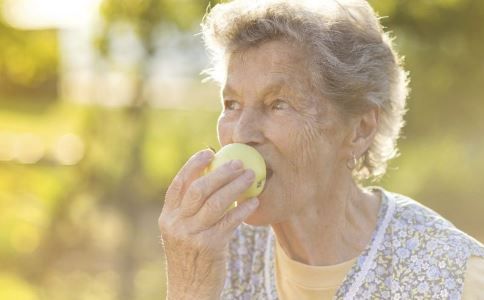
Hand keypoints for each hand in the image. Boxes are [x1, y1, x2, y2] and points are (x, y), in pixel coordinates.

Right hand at [158, 149, 259, 299]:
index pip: (179, 184)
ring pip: (216, 202)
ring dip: (235, 185)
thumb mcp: (179, 234)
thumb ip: (188, 211)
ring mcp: (192, 235)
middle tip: (238, 163)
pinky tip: (254, 202)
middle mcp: (177, 224)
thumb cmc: (189, 259)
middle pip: (199, 189)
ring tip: (250, 176)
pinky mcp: (210, 246)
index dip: (193, 165)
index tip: (209, 152)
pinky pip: (230, 221)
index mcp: (167, 217)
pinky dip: (243, 209)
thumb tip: (211, 181)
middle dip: (220, 172)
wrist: (188, 291)